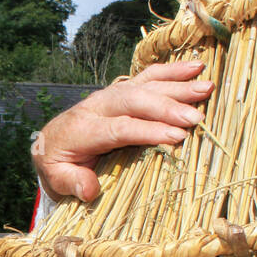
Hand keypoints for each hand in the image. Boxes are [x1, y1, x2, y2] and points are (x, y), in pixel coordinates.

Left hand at [33, 60, 214, 202]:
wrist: (49, 142)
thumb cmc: (58, 164)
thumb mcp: (57, 179)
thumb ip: (71, 182)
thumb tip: (89, 189)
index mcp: (82, 130)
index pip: (119, 127)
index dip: (147, 131)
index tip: (176, 137)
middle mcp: (97, 106)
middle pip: (134, 100)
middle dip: (166, 107)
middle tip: (197, 118)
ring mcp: (110, 95)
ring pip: (144, 84)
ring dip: (176, 85)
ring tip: (206, 88)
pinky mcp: (120, 91)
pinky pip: (147, 76)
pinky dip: (171, 71)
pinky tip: (195, 67)